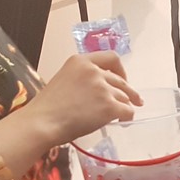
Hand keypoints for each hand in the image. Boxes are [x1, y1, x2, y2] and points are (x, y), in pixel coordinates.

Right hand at [23, 52, 142, 147]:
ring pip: (124, 97)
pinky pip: (127, 111)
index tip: (123, 79)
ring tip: (120, 116)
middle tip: (135, 101)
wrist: (43, 122)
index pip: (111, 58)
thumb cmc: (49, 107)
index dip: (121, 70)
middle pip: (120, 81)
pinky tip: (122, 121)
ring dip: (124, 106)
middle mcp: (94, 71)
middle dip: (129, 92)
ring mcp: (103, 88)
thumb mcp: (65, 79)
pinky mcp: (109, 106)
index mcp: (81, 61)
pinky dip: (127, 117)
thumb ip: (84, 79)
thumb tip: (101, 91)